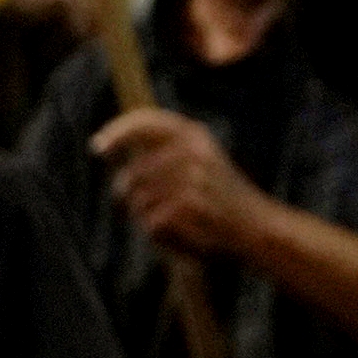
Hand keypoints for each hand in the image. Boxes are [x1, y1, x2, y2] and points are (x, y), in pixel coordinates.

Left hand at [90, 105, 278, 264]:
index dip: (117, 132)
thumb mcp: (202, 159)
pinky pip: (150, 224)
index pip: (146, 121)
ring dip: (144, 217)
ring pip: (138, 201)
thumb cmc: (224, 198)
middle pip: (132, 173)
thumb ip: (164, 150)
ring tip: (170, 222)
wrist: (260, 230)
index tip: (97, 147)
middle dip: (127, 194)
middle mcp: (192, 152)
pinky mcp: (187, 208)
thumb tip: (113, 147)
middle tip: (134, 207)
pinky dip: (157, 234)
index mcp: (196, 135)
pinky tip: (179, 236)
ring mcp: (190, 179)